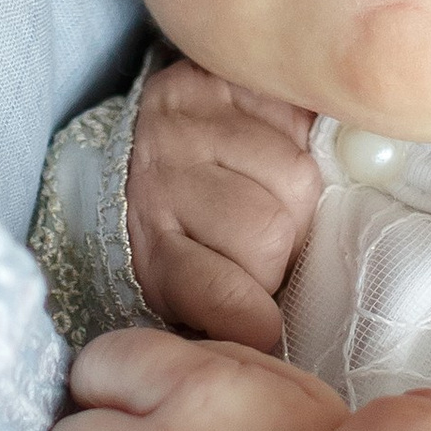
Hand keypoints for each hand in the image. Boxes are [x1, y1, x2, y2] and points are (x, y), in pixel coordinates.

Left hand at [125, 56, 318, 347]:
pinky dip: (298, 135)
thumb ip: (219, 313)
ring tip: (276, 197)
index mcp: (152, 251)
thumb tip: (269, 350)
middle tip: (271, 247)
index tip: (265, 324)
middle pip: (269, 232)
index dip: (256, 319)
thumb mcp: (177, 285)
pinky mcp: (213, 79)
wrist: (131, 145)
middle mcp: (161, 182)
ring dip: (300, 194)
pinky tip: (277, 146)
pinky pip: (292, 115)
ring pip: (293, 176)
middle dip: (286, 249)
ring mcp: (186, 125)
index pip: (222, 299)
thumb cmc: (173, 231)